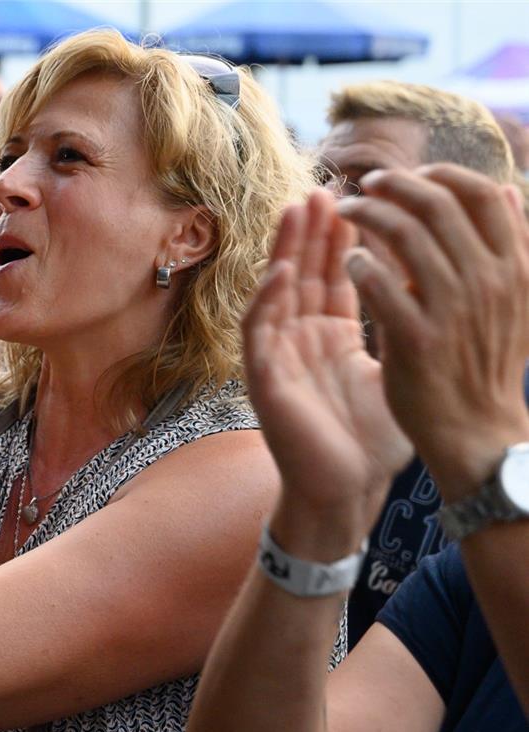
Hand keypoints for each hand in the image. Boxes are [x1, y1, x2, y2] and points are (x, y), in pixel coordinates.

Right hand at [244, 190, 410, 546]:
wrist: (347, 492)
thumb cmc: (371, 441)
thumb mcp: (398, 371)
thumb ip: (407, 329)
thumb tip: (440, 291)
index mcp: (331, 336)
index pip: (336, 275)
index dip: (344, 238)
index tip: (359, 199)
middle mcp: (301, 339)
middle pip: (304, 273)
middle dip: (313, 230)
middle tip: (326, 188)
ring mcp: (279, 356)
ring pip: (277, 292)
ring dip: (285, 251)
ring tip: (297, 210)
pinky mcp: (265, 379)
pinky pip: (261, 332)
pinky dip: (268, 300)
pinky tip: (282, 271)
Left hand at [339, 165, 528, 498]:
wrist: (478, 430)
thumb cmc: (487, 360)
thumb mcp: (516, 300)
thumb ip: (510, 246)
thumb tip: (506, 190)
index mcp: (515, 267)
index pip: (482, 195)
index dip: (443, 175)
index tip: (414, 175)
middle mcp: (489, 282)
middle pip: (438, 206)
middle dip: (396, 187)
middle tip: (366, 186)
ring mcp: (454, 309)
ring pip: (404, 236)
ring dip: (368, 216)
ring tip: (346, 214)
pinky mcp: (416, 338)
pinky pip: (379, 283)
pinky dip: (360, 264)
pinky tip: (349, 262)